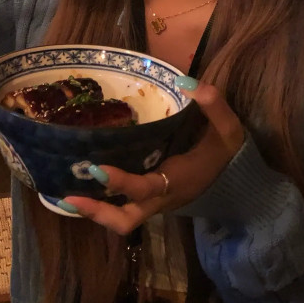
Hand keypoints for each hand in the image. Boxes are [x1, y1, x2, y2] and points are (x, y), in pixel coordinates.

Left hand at [59, 80, 244, 234]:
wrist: (239, 181)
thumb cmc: (228, 153)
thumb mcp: (229, 127)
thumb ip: (213, 104)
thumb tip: (187, 81)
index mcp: (177, 181)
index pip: (147, 188)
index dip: (122, 182)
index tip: (97, 169)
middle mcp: (162, 198)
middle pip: (126, 221)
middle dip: (97, 212)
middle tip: (68, 197)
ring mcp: (155, 202)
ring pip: (122, 219)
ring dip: (95, 210)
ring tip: (64, 195)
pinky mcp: (151, 198)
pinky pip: (124, 206)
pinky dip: (103, 201)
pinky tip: (82, 185)